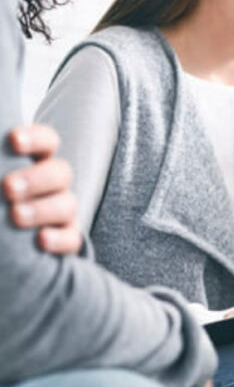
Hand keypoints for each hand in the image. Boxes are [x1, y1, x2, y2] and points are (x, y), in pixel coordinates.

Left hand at [2, 125, 82, 253]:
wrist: (0, 248)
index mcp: (34, 163)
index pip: (46, 141)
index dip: (35, 139)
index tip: (12, 140)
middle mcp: (53, 186)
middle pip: (60, 172)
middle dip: (36, 178)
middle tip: (8, 187)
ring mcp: (62, 213)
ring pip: (68, 204)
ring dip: (42, 209)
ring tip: (16, 216)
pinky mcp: (66, 241)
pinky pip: (72, 239)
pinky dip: (59, 238)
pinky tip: (41, 241)